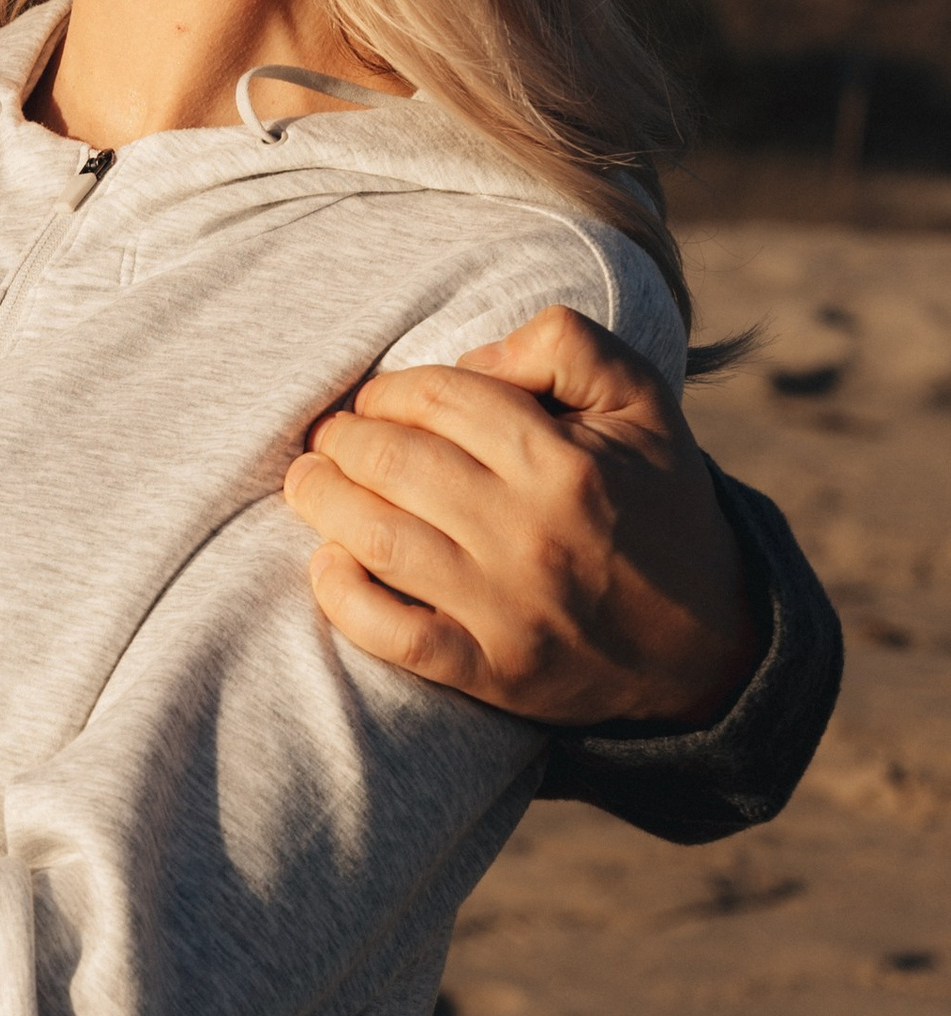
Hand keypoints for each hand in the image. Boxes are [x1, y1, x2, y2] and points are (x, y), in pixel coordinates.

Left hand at [281, 306, 759, 729]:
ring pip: (374, 536)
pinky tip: (329, 562)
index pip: (438, 397)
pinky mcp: (490, 671)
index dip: (390, 390)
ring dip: (321, 499)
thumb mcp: (645, 403)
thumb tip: (472, 357)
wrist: (706, 643)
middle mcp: (530, 532)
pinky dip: (342, 594)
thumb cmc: (658, 506)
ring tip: (309, 483)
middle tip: (331, 437)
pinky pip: (390, 634)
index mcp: (564, 460)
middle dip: (342, 438)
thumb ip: (567, 345)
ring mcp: (506, 608)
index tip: (377, 400)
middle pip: (390, 460)